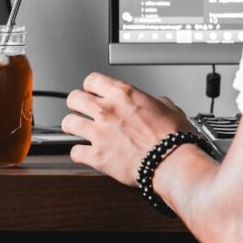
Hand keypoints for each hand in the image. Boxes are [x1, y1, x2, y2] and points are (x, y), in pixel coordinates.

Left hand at [61, 72, 193, 185]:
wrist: (173, 162)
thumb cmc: (174, 138)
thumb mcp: (170, 109)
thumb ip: (156, 103)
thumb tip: (157, 103)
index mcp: (123, 95)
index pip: (92, 80)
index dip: (91, 87)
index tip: (93, 93)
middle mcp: (107, 110)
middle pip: (74, 98)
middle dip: (76, 104)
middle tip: (81, 110)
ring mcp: (99, 133)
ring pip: (68, 123)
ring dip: (72, 127)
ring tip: (77, 130)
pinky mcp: (97, 156)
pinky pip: (75, 152)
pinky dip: (79, 154)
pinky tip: (84, 153)